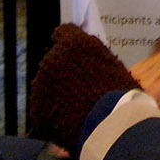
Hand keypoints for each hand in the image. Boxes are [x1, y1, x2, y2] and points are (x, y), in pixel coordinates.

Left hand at [28, 24, 138, 152]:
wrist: (112, 126)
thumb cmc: (122, 95)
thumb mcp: (113, 67)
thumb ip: (95, 60)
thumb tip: (89, 63)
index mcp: (73, 44)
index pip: (64, 32)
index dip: (70, 45)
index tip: (74, 55)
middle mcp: (53, 59)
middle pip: (54, 63)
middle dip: (65, 75)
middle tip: (83, 92)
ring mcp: (41, 85)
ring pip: (48, 88)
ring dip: (59, 96)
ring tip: (79, 113)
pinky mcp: (37, 109)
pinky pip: (45, 111)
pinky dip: (54, 117)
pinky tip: (72, 125)